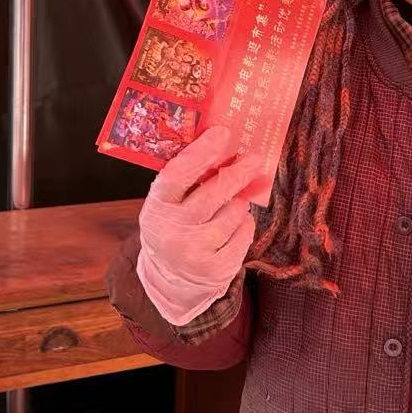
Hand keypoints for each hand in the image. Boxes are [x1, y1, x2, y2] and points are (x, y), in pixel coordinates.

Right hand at [136, 127, 258, 324]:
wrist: (171, 279)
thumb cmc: (175, 228)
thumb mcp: (169, 205)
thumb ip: (187, 180)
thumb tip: (223, 146)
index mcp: (158, 207)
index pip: (178, 174)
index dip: (201, 152)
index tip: (222, 133)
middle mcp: (173, 230)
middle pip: (214, 192)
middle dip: (238, 172)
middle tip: (253, 158)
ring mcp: (195, 251)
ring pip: (234, 212)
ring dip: (238, 204)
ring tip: (229, 207)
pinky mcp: (216, 268)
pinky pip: (244, 232)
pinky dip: (244, 225)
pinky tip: (233, 227)